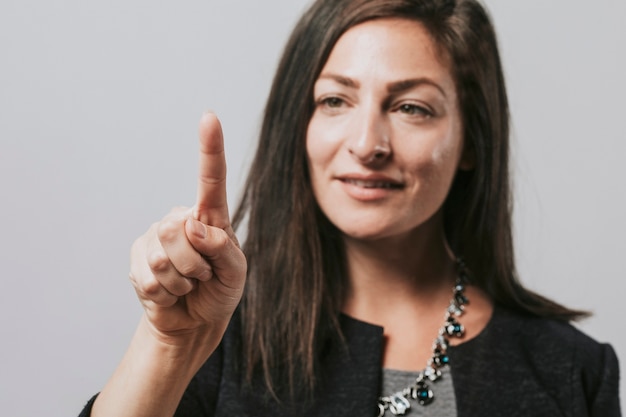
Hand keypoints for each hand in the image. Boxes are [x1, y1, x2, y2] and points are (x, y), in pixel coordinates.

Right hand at [129, 112, 245, 341]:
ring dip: (181, 281)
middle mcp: (180, 219)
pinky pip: (148, 279)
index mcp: (211, 216)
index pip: (211, 180)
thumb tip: (193, 226)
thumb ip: (223, 248)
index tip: (210, 118)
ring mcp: (154, 238)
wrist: (194, 321)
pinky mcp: (137, 259)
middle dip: (194, 263)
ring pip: (163, 257)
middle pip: (177, 229)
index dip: (210, 149)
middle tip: (202, 275)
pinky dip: (165, 294)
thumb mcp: (236, 273)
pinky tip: (170, 292)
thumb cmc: (220, 291)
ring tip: (187, 283)